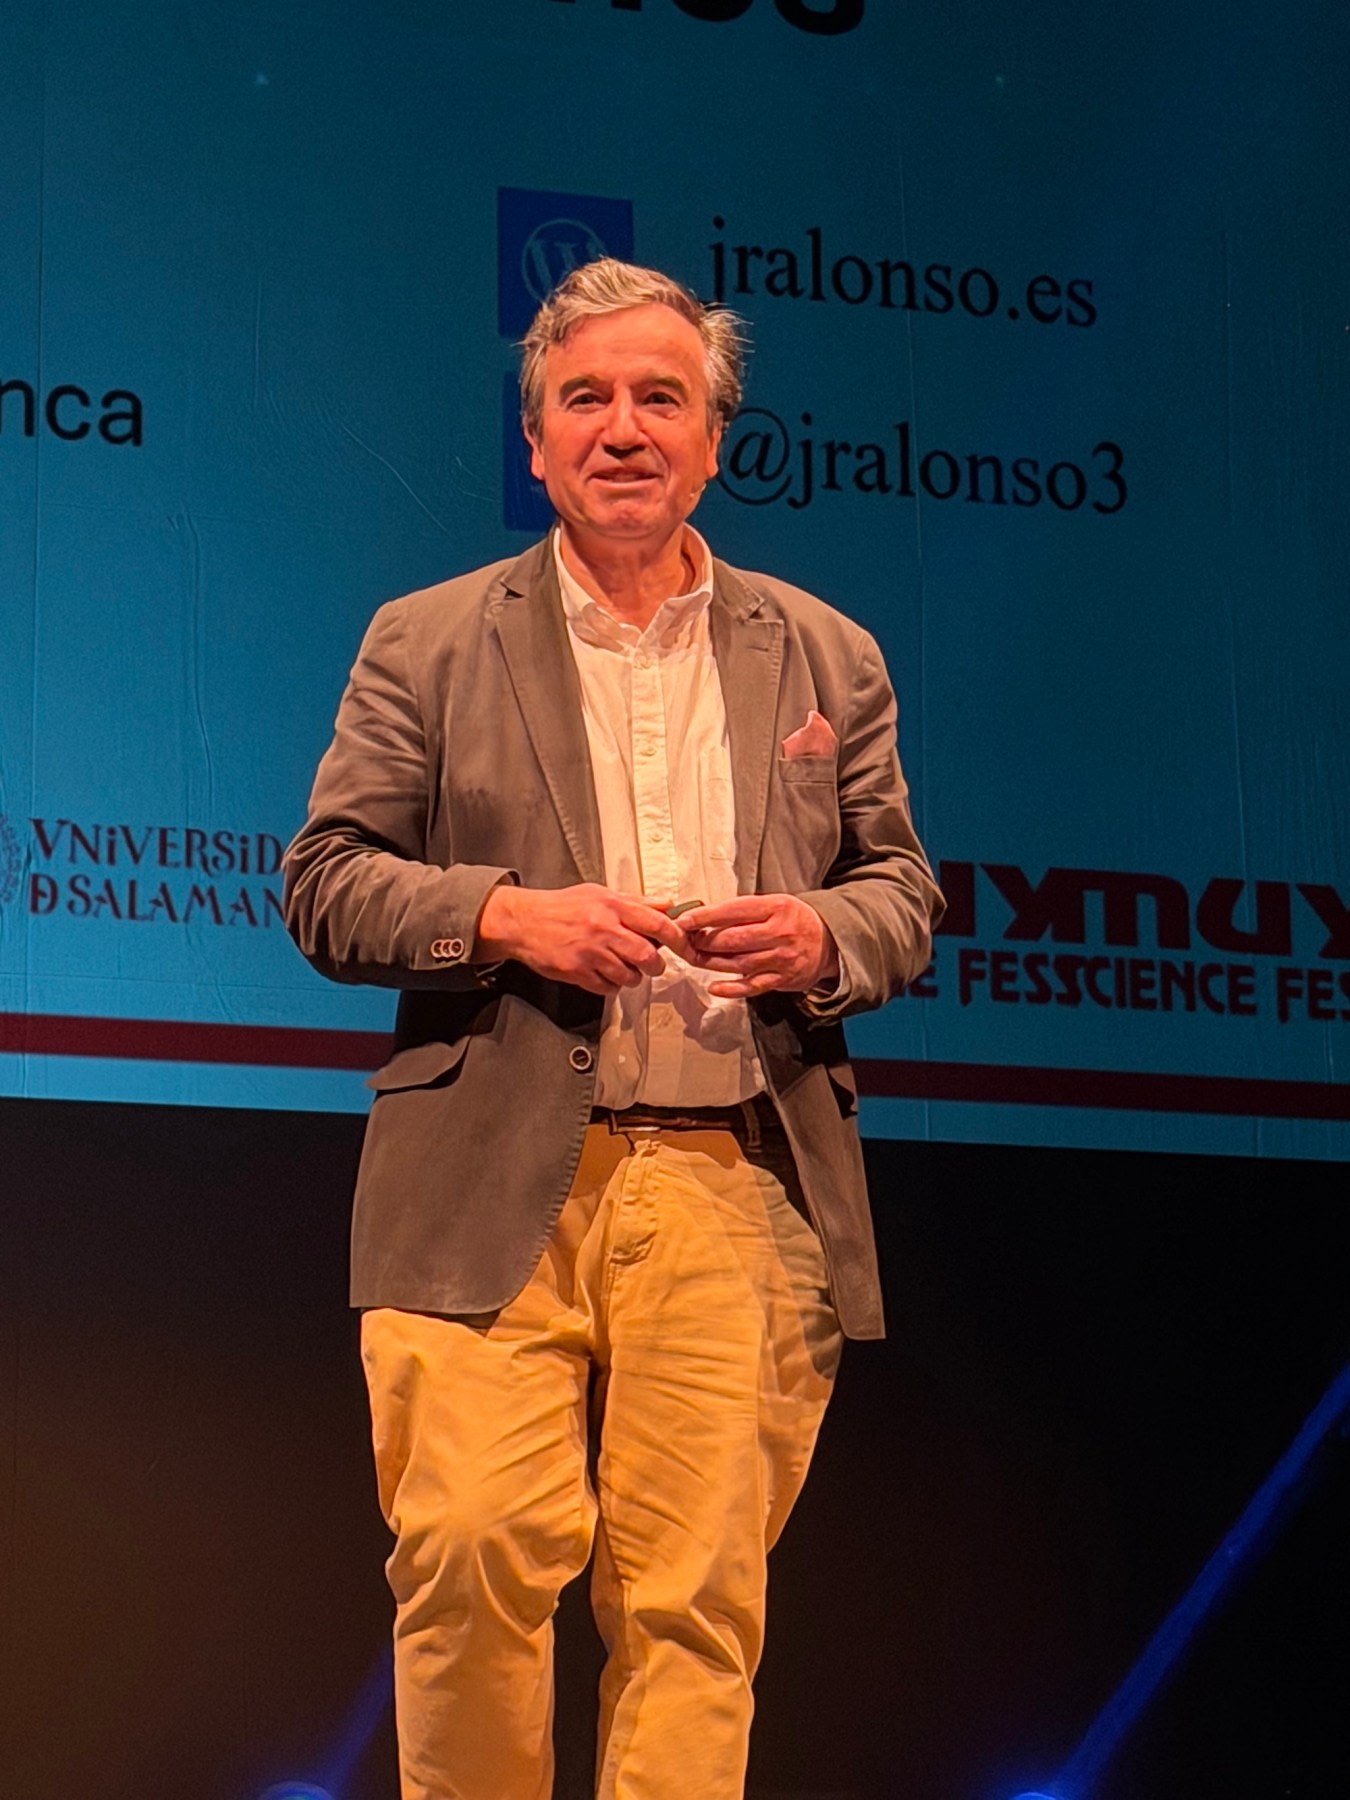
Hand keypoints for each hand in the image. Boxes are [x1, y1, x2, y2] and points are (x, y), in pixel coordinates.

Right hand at [476, 883, 688, 996]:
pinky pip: (608, 988)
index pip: (658, 923)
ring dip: (632, 976)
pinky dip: (611, 985)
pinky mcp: (577, 972)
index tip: (686, 947)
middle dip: (655, 966)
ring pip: (629, 976)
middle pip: (647, 956)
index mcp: (612, 906)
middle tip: (651, 964)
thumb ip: (635, 901)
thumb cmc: (563, 906)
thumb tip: (668, 905)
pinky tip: (603, 973)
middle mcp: (603, 929)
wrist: (524, 922)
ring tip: (622, 967)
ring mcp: (590, 953)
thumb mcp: (600, 893)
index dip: (678, 938)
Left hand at [681, 894, 839, 998]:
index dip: (705, 916)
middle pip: (733, 939)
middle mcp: (780, 933)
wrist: (829, 942)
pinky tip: (714, 987)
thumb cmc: (794, 920)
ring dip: (711, 962)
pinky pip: (752, 986)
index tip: (684, 920)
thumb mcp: (774, 904)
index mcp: (776, 908)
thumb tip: (705, 917)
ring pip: (738, 963)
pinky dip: (731, 989)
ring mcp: (781, 959)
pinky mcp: (782, 979)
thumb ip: (744, 911)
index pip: (734, 910)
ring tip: (694, 957)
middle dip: (704, 941)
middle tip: (686, 940)